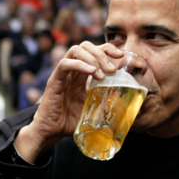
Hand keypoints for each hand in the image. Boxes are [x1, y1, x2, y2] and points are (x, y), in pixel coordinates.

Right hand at [15, 42, 124, 162]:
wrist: (51, 132)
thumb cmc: (70, 121)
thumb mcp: (93, 108)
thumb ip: (105, 100)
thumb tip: (127, 102)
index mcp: (81, 74)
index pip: (95, 51)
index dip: (109, 50)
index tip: (121, 57)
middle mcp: (72, 70)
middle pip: (86, 46)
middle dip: (102, 53)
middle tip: (113, 69)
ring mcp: (62, 74)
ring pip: (76, 50)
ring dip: (92, 58)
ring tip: (102, 73)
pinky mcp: (55, 81)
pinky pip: (65, 64)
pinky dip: (80, 64)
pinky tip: (91, 72)